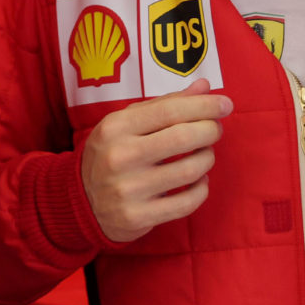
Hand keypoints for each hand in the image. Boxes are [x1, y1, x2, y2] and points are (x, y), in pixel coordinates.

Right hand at [80, 80, 231, 243]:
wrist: (79, 202)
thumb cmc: (110, 154)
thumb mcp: (126, 123)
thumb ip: (164, 104)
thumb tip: (204, 87)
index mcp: (116, 127)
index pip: (170, 110)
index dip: (204, 105)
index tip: (225, 105)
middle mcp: (119, 157)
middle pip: (183, 137)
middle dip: (210, 130)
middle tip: (215, 129)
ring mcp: (128, 190)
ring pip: (190, 170)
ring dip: (207, 158)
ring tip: (204, 155)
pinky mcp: (137, 217)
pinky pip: (187, 202)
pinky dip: (202, 189)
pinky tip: (198, 181)